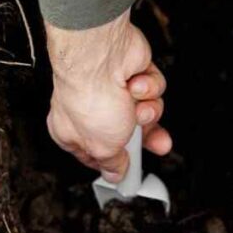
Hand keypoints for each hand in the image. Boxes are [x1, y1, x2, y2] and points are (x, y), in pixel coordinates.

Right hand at [45, 11, 171, 180]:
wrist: (102, 57)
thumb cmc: (90, 98)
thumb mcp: (102, 147)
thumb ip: (111, 163)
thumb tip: (114, 175)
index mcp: (74, 131)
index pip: (99, 154)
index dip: (118, 160)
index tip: (131, 168)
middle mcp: (93, 109)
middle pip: (129, 132)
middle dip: (147, 137)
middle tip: (158, 143)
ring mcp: (113, 89)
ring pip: (144, 111)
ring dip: (147, 111)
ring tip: (138, 107)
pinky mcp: (132, 71)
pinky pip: (151, 89)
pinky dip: (148, 88)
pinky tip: (137, 85)